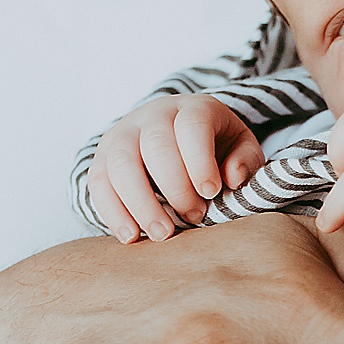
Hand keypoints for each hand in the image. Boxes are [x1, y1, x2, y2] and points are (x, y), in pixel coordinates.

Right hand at [85, 89, 268, 240]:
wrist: (177, 137)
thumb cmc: (215, 149)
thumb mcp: (240, 148)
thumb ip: (245, 160)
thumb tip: (232, 177)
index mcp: (192, 108)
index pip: (191, 125)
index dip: (199, 159)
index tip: (210, 192)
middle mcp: (154, 114)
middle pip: (155, 143)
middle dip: (174, 186)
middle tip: (194, 217)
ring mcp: (124, 133)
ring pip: (121, 162)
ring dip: (140, 202)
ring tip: (162, 234)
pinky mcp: (103, 157)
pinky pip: (99, 181)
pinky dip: (112, 211)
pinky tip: (130, 236)